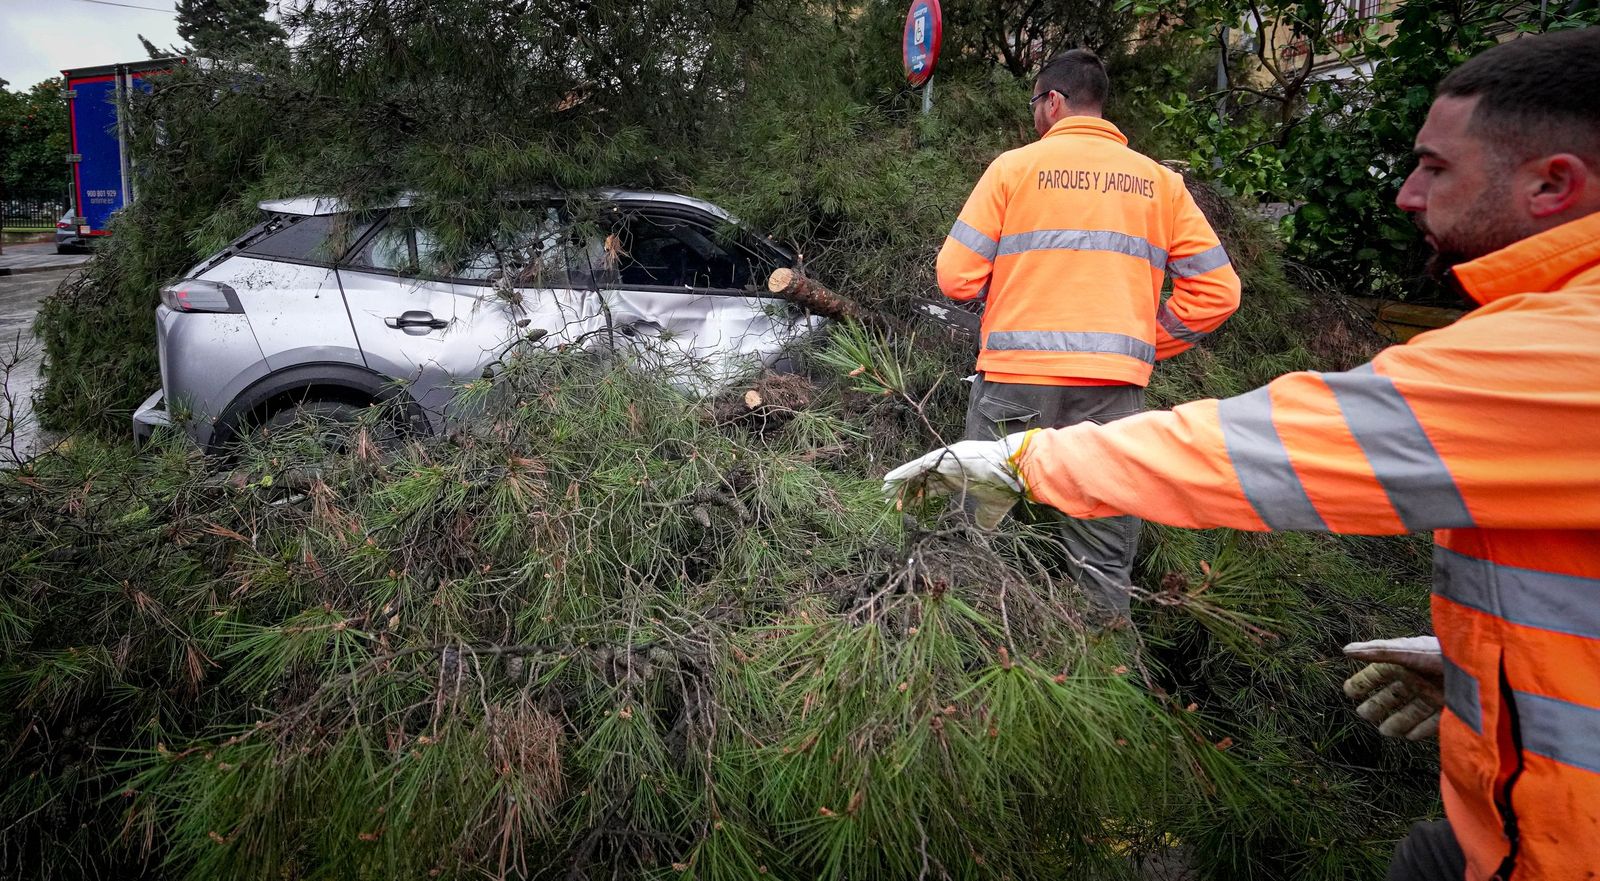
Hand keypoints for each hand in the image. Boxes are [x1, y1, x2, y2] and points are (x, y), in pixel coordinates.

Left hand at [882, 431, 1032, 529]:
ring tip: (883, 490)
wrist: (1012, 472)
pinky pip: (917, 465)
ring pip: (916, 472)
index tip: (906, 506)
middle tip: (888, 500)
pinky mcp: (943, 457)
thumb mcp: (991, 510)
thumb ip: (984, 520)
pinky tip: (889, 480)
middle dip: (905, 490)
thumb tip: (983, 531)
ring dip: (899, 482)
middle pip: (921, 480)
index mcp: (959, 478)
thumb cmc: (1004, 488)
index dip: (919, 497)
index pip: (933, 488)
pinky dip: (902, 472)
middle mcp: (949, 468)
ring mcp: (945, 460)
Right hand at [1342, 636, 1443, 740]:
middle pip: (1393, 694)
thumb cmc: (1441, 655)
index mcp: (1405, 663)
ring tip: (1383, 731)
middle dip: (1377, 704)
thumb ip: (1377, 652)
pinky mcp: (1449, 708)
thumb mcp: (1407, 652)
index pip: (1378, 674)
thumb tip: (1345, 650)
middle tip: (1362, 714)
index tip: (1348, 692)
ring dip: (1396, 720)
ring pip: (1410, 710)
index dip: (1363, 682)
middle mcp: (1418, 678)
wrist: (1482, 667)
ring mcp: (1434, 694)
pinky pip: (1431, 722)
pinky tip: (1407, 736)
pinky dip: (1419, 729)